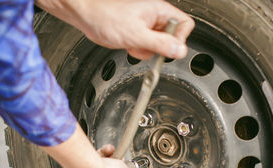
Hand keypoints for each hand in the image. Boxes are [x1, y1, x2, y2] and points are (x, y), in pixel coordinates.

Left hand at [36, 0, 194, 59]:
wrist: (87, 17)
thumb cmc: (106, 17)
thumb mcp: (136, 34)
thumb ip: (160, 44)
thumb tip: (180, 50)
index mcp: (159, 11)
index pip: (184, 25)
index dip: (179, 39)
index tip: (169, 48)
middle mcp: (155, 17)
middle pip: (172, 37)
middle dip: (159, 47)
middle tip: (146, 45)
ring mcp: (146, 26)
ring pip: (158, 45)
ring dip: (146, 50)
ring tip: (133, 43)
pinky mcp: (138, 34)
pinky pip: (146, 47)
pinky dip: (138, 50)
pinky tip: (128, 44)